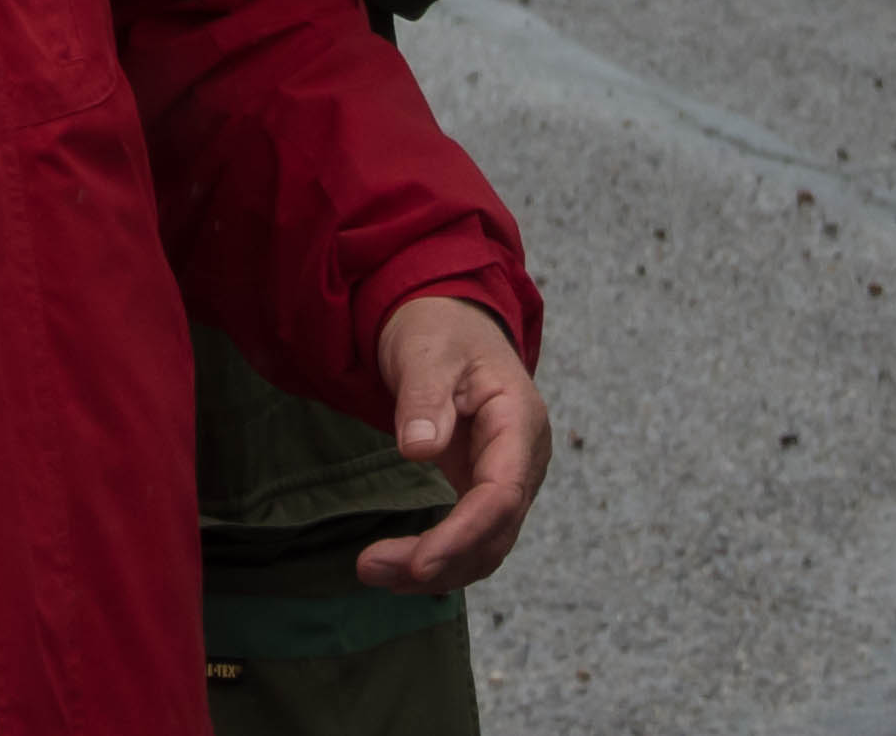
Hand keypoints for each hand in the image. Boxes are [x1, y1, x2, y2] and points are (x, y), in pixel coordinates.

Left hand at [354, 297, 547, 594]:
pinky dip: (441, 557)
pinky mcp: (484, 488)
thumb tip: (418, 449)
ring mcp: (508, 477)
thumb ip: (425, 396)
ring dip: (437, 569)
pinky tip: (402, 569)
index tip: (419, 562)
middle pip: (494, 532)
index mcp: (519, 423)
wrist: (450, 322)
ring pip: (486, 544)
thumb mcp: (426, 350)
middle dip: (440, 561)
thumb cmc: (439, 330)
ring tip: (374, 573)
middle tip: (372, 570)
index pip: (501, 496)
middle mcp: (522, 460)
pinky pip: (473, 535)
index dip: (463, 535)